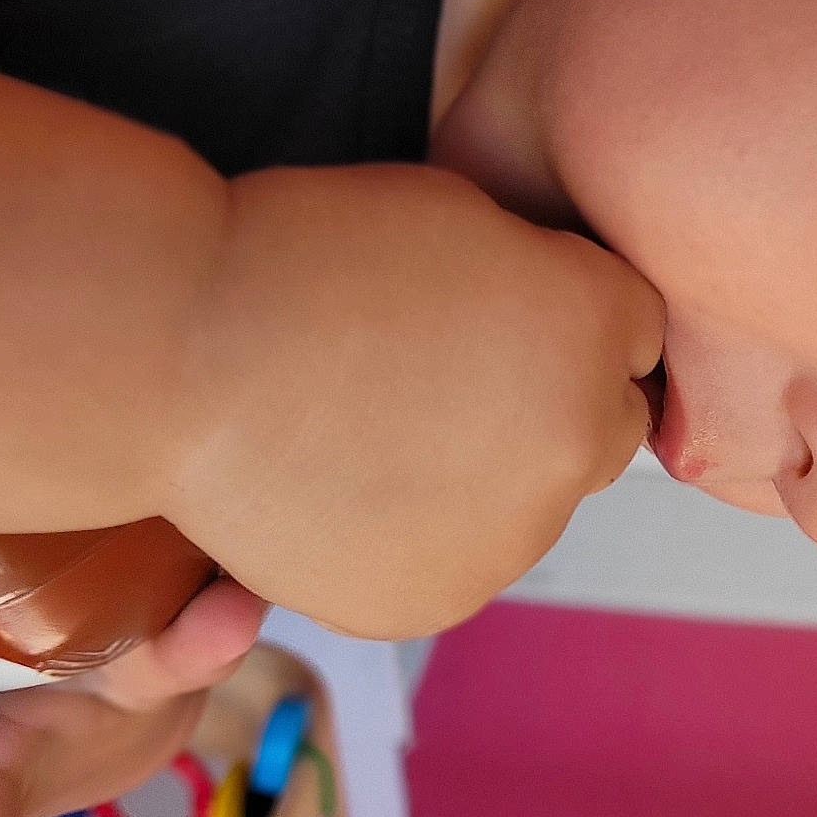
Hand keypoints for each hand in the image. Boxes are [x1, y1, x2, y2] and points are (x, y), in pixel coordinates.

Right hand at [172, 164, 662, 638]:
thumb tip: (554, 329)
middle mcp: (579, 441)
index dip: (569, 313)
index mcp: (594, 327)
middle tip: (445, 379)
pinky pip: (458, 562)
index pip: (638, 331)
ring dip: (487, 477)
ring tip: (377, 433)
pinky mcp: (436, 599)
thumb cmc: (301, 259)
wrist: (178, 354)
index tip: (506, 312)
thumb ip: (538, 279)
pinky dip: (420, 536)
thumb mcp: (457, 217)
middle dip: (551, 403)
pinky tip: (350, 488)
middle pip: (603, 429)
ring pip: (529, 506)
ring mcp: (512, 537)